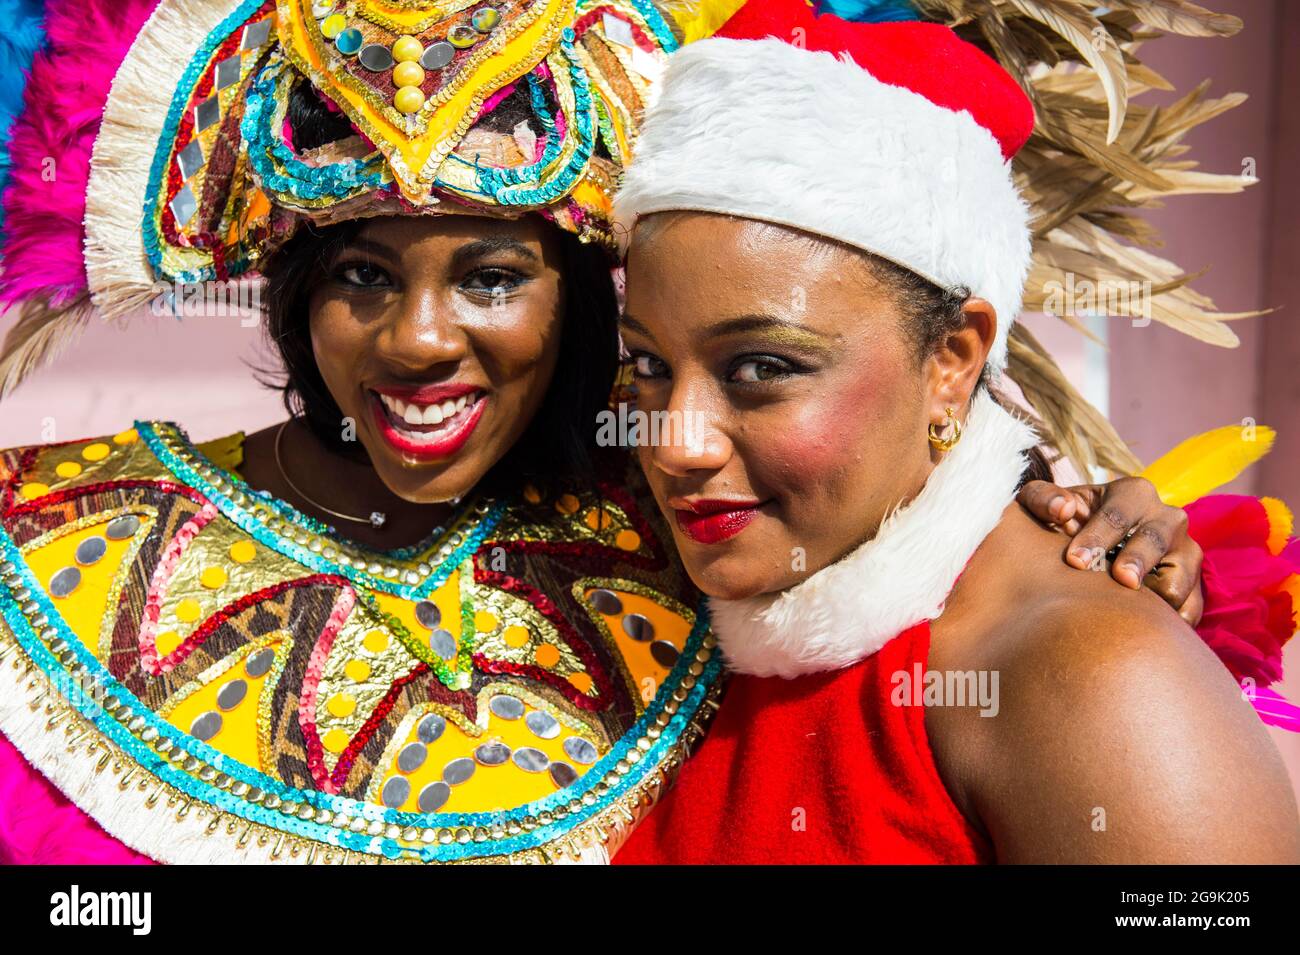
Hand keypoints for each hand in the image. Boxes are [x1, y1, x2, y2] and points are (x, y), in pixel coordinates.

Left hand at [1018, 476, 1203, 625]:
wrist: (1089, 544)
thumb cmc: (1065, 522)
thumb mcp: (1046, 503)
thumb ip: (1043, 498)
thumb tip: (1062, 508)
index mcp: (1133, 493)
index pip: (1118, 515)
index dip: (1097, 538)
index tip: (1076, 562)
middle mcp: (1166, 518)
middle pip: (1156, 540)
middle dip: (1137, 560)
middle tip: (1119, 580)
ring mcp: (1185, 551)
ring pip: (1180, 576)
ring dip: (1159, 594)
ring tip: (1136, 609)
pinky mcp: (1192, 584)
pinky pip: (1191, 606)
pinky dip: (1174, 619)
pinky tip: (1147, 628)